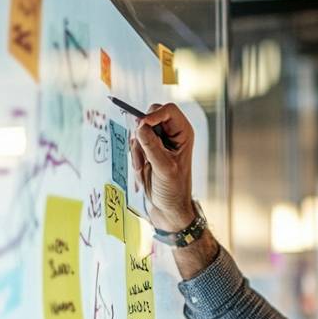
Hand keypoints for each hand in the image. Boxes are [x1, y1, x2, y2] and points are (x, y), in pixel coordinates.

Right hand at [130, 103, 194, 231]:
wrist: (168, 208)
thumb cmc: (173, 190)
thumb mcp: (163, 168)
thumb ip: (152, 146)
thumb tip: (140, 126)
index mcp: (183, 133)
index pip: (168, 110)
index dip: (154, 114)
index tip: (142, 125)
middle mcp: (172, 134)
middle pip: (150, 116)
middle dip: (142, 133)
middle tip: (142, 150)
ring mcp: (158, 141)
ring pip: (138, 131)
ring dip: (138, 150)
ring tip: (144, 168)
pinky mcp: (147, 150)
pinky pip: (134, 144)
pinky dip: (135, 157)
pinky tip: (143, 170)